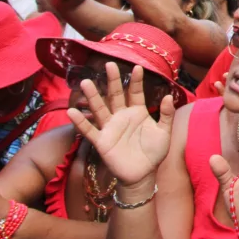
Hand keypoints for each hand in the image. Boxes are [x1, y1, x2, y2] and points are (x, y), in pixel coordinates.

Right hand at [66, 63, 174, 186]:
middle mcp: (122, 117)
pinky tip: (71, 111)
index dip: (137, 81)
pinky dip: (80, 122)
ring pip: (100, 109)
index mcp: (138, 112)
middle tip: (109, 64)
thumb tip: (168, 96)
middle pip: (115, 95)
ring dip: (93, 96)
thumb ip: (167, 115)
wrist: (143, 174)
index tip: (137, 67)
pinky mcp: (102, 141)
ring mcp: (110, 128)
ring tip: (85, 82)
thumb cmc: (154, 152)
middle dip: (113, 81)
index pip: (136, 93)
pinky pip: (89, 130)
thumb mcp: (164, 132)